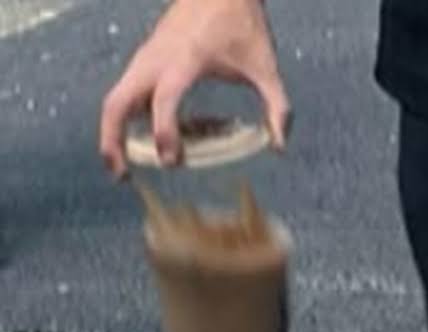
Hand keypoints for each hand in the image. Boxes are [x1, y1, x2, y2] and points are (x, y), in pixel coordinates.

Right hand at [100, 0, 289, 177]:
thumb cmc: (243, 24)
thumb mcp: (265, 67)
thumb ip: (277, 107)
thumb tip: (280, 146)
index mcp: (185, 60)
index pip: (164, 100)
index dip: (164, 133)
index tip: (173, 162)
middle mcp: (156, 59)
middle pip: (116, 103)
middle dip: (112, 141)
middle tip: (122, 175)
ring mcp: (145, 57)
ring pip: (115, 98)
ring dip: (113, 132)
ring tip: (124, 165)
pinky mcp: (145, 58)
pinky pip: (125, 92)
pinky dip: (125, 118)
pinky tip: (142, 138)